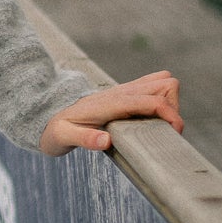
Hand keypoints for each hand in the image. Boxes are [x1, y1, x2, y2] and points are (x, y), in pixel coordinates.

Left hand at [39, 69, 182, 155]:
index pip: (154, 100)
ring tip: (160, 126)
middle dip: (174, 107)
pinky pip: (154, 86)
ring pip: (163, 81)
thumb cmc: (55, 129)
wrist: (47, 114)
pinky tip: (151, 120)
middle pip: (166, 84)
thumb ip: (83, 139)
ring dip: (170, 102)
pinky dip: (162, 100)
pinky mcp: (127, 93)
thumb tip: (105, 141)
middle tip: (165, 131)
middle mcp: (122, 91)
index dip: (171, 116)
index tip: (173, 135)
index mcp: (112, 102)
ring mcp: (125, 89)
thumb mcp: (62, 137)